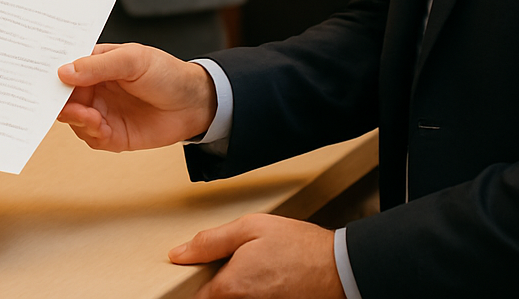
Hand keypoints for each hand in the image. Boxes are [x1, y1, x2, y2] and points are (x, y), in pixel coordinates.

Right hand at [57, 43, 216, 150]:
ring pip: (72, 118)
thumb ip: (97, 66)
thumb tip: (63, 72)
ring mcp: (102, 111)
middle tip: (58, 103)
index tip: (36, 77)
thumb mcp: (132, 60)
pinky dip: (89, 132)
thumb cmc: (166, 73)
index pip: (65, 67)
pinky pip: (89, 137)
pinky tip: (99, 125)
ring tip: (88, 115)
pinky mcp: (112, 135)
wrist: (195, 105)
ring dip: (75, 117)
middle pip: (63, 96)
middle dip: (57, 100)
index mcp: (96, 63)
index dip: (50, 72)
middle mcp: (95, 87)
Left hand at [170, 214, 344, 298]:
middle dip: (217, 286)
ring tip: (254, 270)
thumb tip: (179, 254)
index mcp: (232, 286)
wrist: (340, 267)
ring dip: (236, 289)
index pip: (196, 296)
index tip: (198, 269)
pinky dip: (252, 292)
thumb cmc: (299, 246)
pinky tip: (266, 279)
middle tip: (232, 265)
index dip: (195, 279)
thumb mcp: (250, 227)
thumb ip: (210, 242)